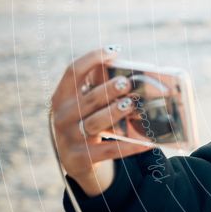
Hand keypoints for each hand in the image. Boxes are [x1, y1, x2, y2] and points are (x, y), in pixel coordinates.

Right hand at [49, 46, 153, 195]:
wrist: (76, 160)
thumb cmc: (88, 121)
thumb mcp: (87, 105)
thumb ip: (101, 88)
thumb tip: (137, 73)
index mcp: (62, 96)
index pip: (72, 72)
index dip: (92, 58)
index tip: (114, 51)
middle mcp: (62, 116)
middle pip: (87, 99)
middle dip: (108, 90)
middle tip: (127, 83)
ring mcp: (69, 138)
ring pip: (94, 123)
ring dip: (113, 114)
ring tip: (131, 105)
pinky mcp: (80, 158)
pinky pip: (109, 150)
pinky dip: (130, 146)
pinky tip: (149, 142)